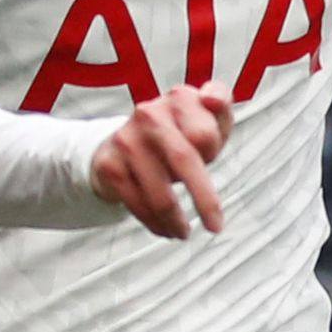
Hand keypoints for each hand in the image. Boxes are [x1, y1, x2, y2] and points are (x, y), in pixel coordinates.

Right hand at [95, 85, 233, 236]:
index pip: (205, 134)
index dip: (213, 152)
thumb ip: (221, 104)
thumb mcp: (208, 118)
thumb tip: (211, 98)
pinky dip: (154, 223)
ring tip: (184, 233)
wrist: (126, 142)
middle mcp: (149, 113)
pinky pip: (137, 204)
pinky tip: (165, 230)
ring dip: (176, 221)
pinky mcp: (110, 164)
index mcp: (180, 99)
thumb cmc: (181, 134)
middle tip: (215, 227)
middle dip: (204, 199)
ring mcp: (127, 139)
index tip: (211, 160)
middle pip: (183, 159)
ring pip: (159, 192)